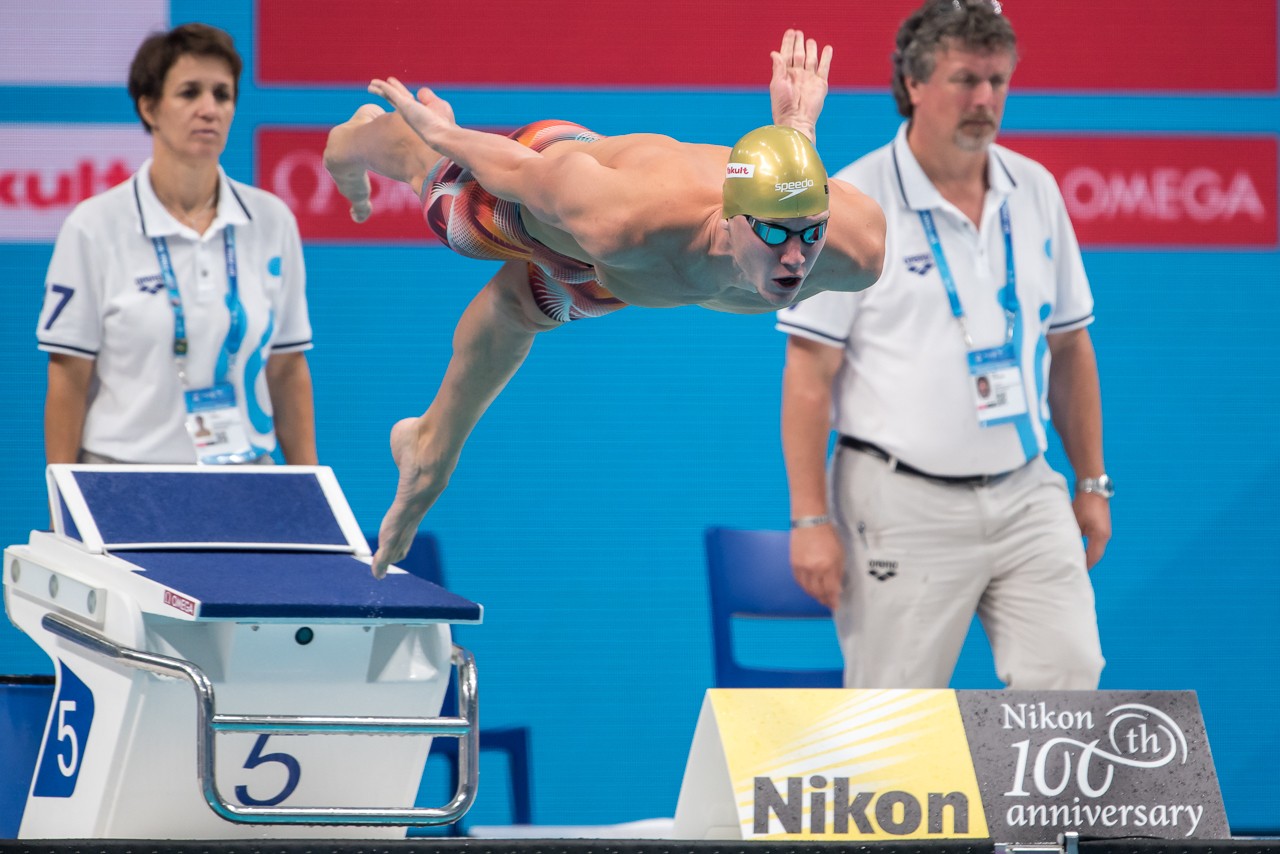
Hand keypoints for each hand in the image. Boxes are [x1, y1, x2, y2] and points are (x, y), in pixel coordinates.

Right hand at [367, 76, 456, 143]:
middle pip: (393, 98)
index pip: (405, 98)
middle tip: (376, 85)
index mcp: (416, 111)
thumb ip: (427, 97)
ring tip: (371, 84)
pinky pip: (390, 93)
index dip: (398, 90)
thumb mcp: (437, 104)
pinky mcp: (404, 105)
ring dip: (380, 89)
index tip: (392, 83)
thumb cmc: (443, 122)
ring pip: (389, 95)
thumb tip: (418, 92)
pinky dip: (382, 87)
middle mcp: (408, 111)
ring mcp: (405, 108)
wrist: (441, 133)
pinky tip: (374, 84)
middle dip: (385, 91)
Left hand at [770, 29, 832, 143]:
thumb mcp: (777, 84)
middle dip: (798, 43)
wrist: (796, 120)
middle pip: (799, 54)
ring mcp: (809, 79)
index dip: (788, 43)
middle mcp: (798, 75)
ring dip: (811, 48)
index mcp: (785, 75)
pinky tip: (827, 48)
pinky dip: (826, 58)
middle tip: (798, 32)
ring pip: (811, 59)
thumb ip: (778, 67)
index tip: (790, 32)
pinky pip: (824, 67)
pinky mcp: (821, 84)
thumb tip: (774, 52)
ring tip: (810, 40)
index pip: (786, 54)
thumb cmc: (782, 105)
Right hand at [790, 523, 844, 609]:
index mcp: (827, 565)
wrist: (810, 522)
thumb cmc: (827, 535)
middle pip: (817, 592)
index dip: (832, 600)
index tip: (835, 605)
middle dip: (823, 600)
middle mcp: (813, 569)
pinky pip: (798, 581)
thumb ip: (838, 572)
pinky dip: (804, 587)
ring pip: (807, 589)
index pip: (830, 590)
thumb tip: (837, 588)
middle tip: (827, 603)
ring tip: (819, 597)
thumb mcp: (839, 554)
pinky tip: (809, 588)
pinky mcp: (793, 564)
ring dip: (814, 595)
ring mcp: (802, 567)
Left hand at [1073, 493, 1111, 568]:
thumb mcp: (1076, 521)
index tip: (1074, 574)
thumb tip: (1066, 548)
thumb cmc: (1083, 503)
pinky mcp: (1101, 528)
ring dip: (1086, 556)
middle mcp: (1105, 536)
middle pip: (1095, 556)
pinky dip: (1087, 549)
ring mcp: (1104, 532)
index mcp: (1100, 536)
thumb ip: (1073, 535)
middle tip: (1073, 572)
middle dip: (1085, 564)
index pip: (1092, 558)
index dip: (1083, 566)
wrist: (1093, 488)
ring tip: (1075, 564)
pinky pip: (1094, 543)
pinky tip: (1078, 551)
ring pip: (1095, 550)